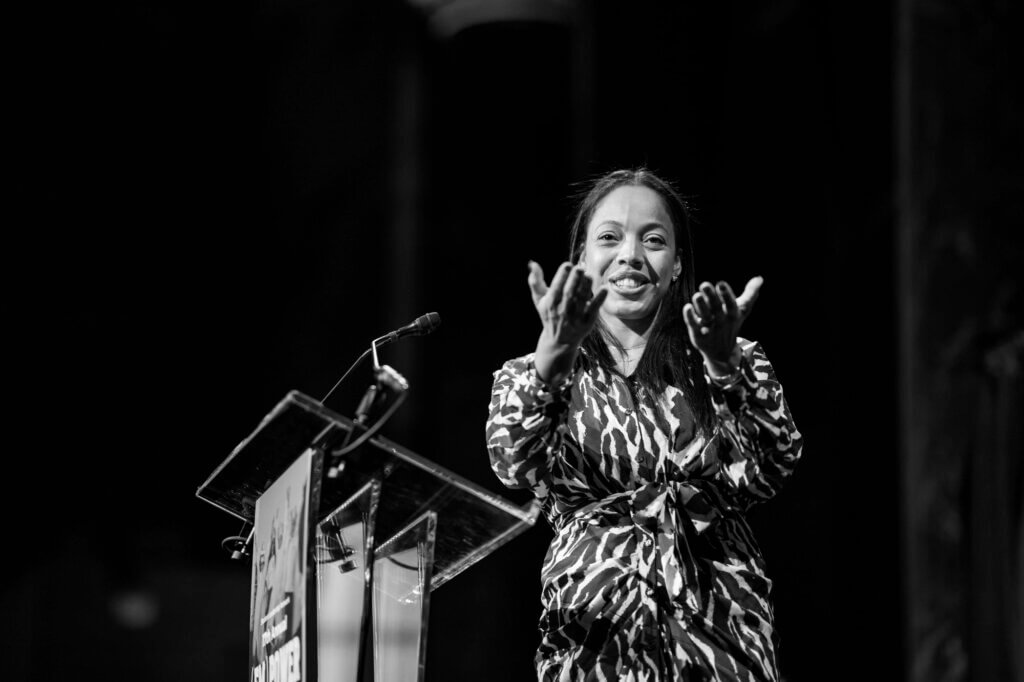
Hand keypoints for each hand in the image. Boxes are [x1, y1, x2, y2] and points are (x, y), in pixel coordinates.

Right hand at [528, 261, 607, 381]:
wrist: (559, 341)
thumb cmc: (549, 314)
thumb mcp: (539, 300)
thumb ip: (535, 282)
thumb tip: (533, 263)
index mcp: (550, 304)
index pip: (556, 288)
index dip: (561, 276)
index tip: (567, 264)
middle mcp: (562, 311)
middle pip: (568, 294)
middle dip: (574, 280)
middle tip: (580, 267)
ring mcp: (575, 318)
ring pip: (581, 300)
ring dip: (586, 286)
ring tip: (590, 275)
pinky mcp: (587, 323)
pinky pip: (594, 310)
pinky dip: (599, 300)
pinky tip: (604, 289)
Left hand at [683, 277, 762, 371]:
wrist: (722, 352)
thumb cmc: (730, 323)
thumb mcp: (741, 310)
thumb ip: (750, 294)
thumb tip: (760, 278)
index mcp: (732, 314)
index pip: (730, 304)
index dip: (726, 294)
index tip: (721, 283)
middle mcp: (720, 320)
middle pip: (716, 308)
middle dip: (711, 297)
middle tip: (704, 284)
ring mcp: (709, 328)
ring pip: (704, 316)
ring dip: (700, 306)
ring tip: (696, 295)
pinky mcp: (698, 335)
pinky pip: (693, 326)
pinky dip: (690, 318)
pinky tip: (687, 308)